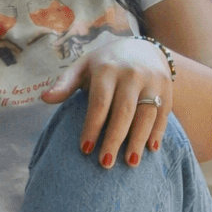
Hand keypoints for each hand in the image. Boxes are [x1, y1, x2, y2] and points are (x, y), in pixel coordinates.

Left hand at [40, 35, 171, 167]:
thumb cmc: (105, 64)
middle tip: (105, 164)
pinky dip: (157, 133)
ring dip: (138, 141)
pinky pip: (163, 114)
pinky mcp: (167, 89)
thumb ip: (65, 84)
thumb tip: (44, 98)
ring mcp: (152, 81)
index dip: (92, 127)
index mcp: (107, 70)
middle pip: (124, 112)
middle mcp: (132, 74)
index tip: (84, 149)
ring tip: (130, 163)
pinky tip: (150, 150)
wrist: (143, 48)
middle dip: (114, 139)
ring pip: (146, 115)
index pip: (99, 103)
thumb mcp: (83, 67)